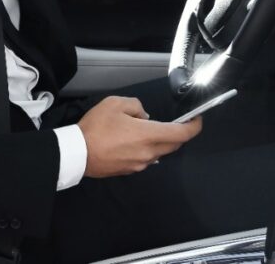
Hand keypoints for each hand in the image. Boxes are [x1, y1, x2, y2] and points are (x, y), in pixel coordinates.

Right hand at [77, 96, 202, 177]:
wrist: (78, 154)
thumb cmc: (96, 128)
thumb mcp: (115, 103)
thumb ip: (136, 106)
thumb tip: (143, 116)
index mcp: (149, 135)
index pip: (182, 134)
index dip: (194, 126)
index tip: (196, 120)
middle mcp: (149, 153)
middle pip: (173, 144)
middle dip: (178, 133)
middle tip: (173, 123)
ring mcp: (140, 164)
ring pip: (159, 152)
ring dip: (158, 141)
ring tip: (141, 130)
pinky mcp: (130, 170)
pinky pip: (145, 158)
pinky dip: (145, 149)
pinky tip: (129, 141)